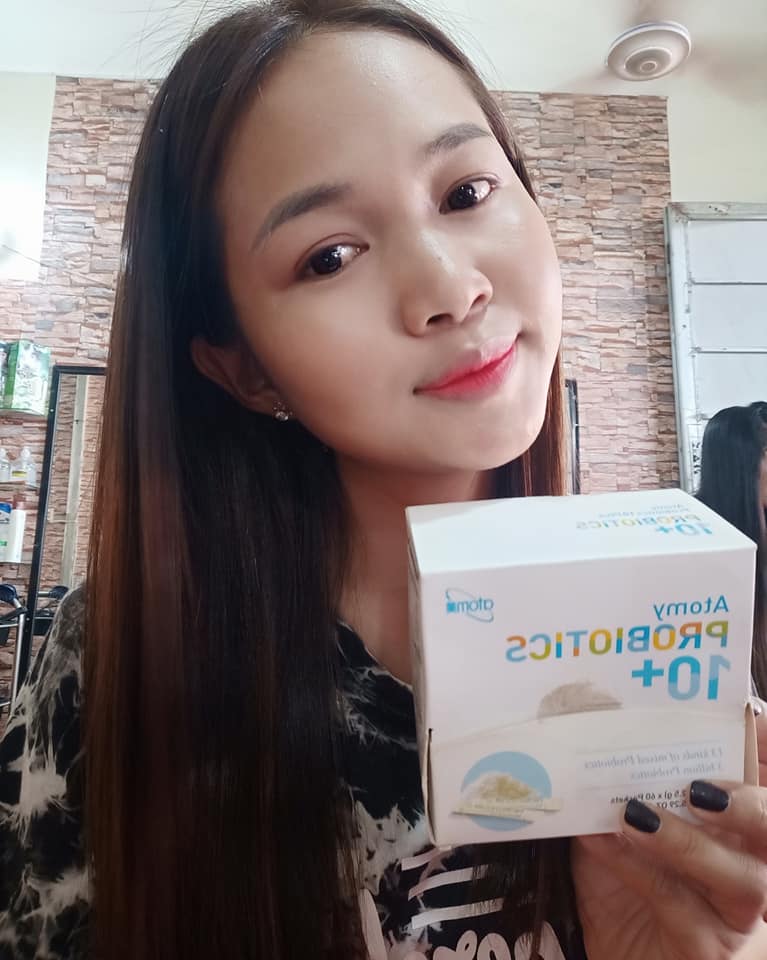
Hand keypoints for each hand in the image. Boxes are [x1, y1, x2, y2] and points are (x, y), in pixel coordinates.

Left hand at [572, 709, 766, 959]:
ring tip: (635, 814)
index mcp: (737, 833)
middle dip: (753, 806)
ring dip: (688, 842)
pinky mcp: (711, 952)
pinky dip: (638, 868)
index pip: (765, 784)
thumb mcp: (620, 827)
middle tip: (700, 787)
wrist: (609, 958)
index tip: (751, 714)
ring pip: (745, 882)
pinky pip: (682, 908)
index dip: (765, 750)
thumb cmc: (623, 891)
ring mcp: (739, 919)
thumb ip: (624, 785)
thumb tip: (597, 722)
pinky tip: (605, 841)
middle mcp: (751, 871)